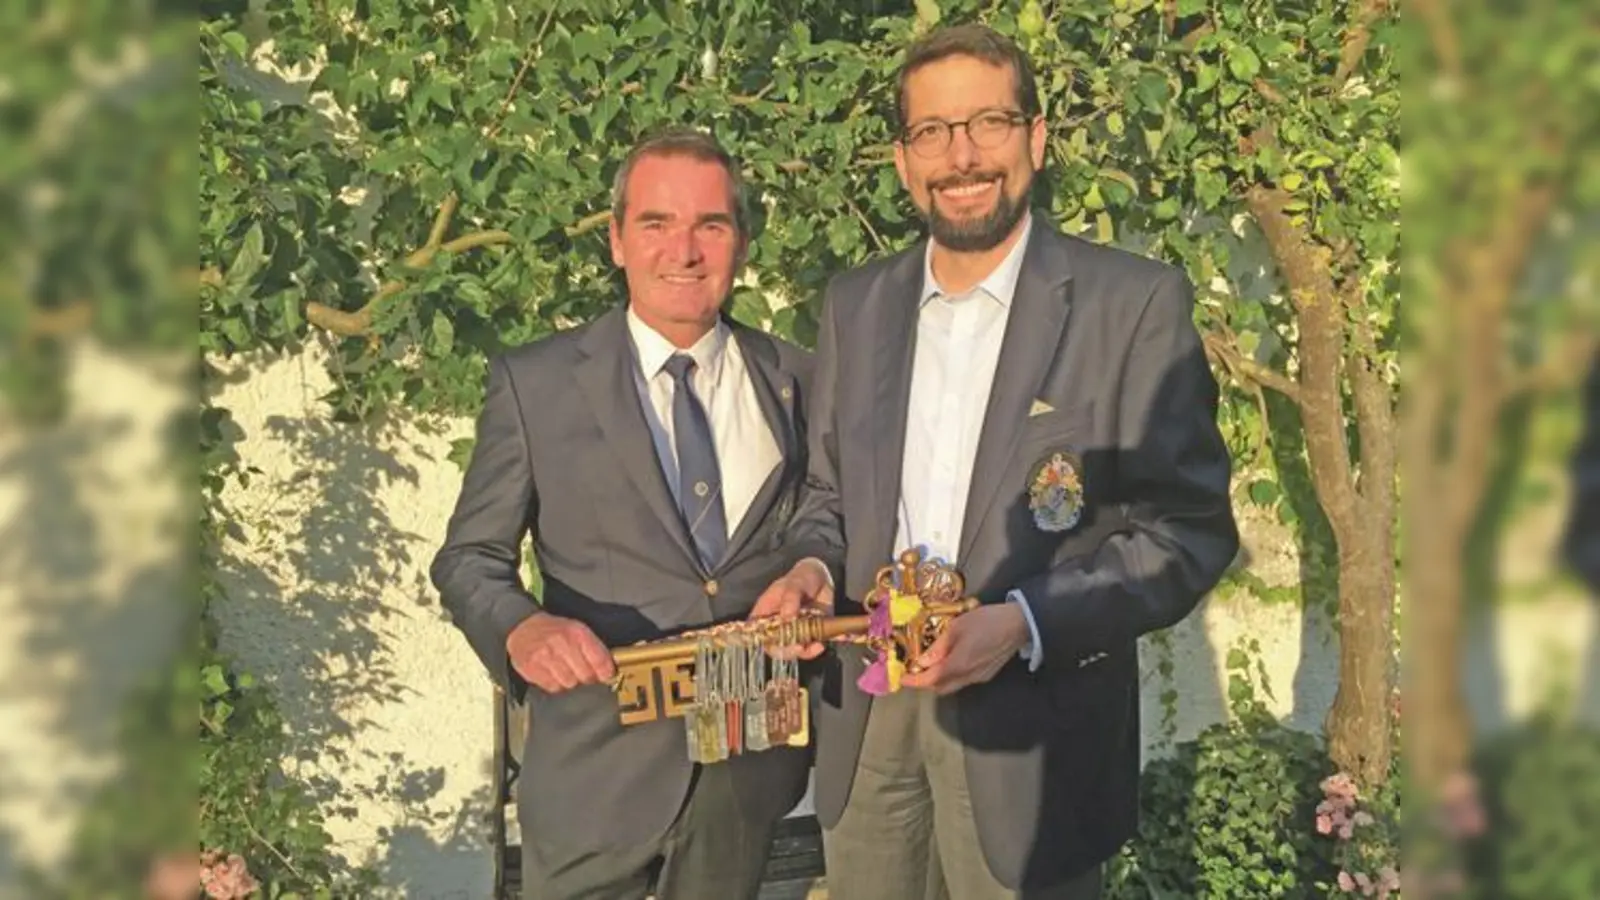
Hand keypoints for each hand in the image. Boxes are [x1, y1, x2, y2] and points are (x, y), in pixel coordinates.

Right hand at [505, 612, 615, 692]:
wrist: (523, 627)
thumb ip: (595, 649)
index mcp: (577, 632)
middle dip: (587, 677)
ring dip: (570, 681)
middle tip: (581, 671)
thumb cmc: (554, 630)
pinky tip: (552, 672)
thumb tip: (609, 671)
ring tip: (564, 669)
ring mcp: (545, 656)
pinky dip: (555, 684)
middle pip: (586, 675)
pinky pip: (553, 687)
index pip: (600, 661)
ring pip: (569, 684)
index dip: (606, 672)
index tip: (606, 675)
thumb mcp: (578, 630)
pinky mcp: (532, 668)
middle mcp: (562, 643)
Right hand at [749, 558, 834, 659]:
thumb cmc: (800, 577)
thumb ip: (790, 598)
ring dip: (810, 651)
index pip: (761, 637)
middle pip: (779, 648)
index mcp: (765, 616)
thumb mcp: (794, 583)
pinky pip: (817, 643)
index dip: (770, 645)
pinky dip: (827, 642)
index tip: (782, 643)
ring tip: (820, 643)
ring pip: (799, 649)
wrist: (820, 577)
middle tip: (804, 647)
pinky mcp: (812, 634)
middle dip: (792, 651)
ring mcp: (796, 632)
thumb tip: (787, 617)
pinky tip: (839, 637)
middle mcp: (779, 628)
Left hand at [901, 602, 1028, 694]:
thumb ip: (938, 647)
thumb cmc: (986, 621)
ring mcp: (979, 677)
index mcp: (958, 666)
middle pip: (941, 688)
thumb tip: (921, 662)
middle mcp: (968, 677)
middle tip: (915, 669)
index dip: (913, 681)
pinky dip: (952, 675)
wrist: (1018, 624)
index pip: (930, 680)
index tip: (901, 678)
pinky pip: (964, 680)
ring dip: (939, 679)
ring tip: (931, 663)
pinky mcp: (987, 674)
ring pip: (953, 685)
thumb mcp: (956, 627)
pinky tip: (951, 660)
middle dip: (925, 682)